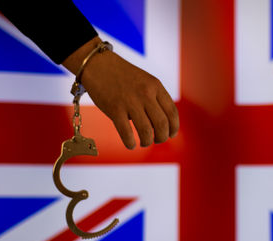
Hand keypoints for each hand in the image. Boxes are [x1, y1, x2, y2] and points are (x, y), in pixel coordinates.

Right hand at [63, 37, 178, 149]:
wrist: (98, 64)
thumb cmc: (123, 76)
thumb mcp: (145, 81)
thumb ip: (155, 98)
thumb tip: (163, 124)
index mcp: (156, 86)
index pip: (172, 112)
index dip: (174, 127)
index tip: (171, 134)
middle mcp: (145, 93)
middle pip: (162, 124)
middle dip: (162, 137)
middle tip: (157, 140)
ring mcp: (130, 101)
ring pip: (146, 131)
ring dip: (147, 142)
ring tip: (144, 142)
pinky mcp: (114, 109)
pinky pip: (126, 133)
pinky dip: (130, 143)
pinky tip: (130, 144)